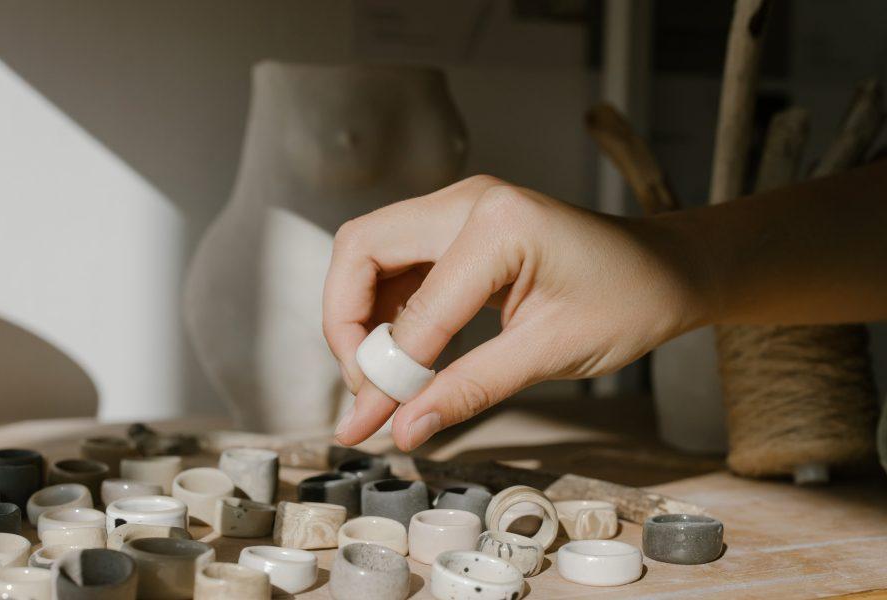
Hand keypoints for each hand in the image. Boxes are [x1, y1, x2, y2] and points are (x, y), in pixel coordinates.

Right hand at [323, 175, 707, 450]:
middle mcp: (467, 200)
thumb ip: (470, 388)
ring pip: (370, 252)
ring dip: (360, 313)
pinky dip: (386, 307)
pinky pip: (398, 260)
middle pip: (361, 249)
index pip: (415, 307)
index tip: (370, 422)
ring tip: (377, 374)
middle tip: (361, 383)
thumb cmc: (628, 300)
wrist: (665, 269)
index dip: (386, 372)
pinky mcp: (459, 226)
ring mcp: (460, 207)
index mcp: (497, 224)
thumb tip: (405, 427)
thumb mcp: (550, 352)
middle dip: (345, 321)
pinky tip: (401, 350)